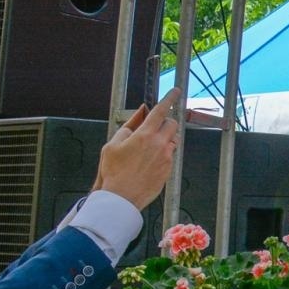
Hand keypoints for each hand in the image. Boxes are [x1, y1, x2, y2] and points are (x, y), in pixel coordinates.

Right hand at [95, 88, 180, 209]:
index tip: (175, 91)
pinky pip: (170, 154)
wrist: (121, 197)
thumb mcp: (112, 145)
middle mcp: (160, 143)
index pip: (161, 110)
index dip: (169, 98)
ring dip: (164, 138)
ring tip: (148, 148)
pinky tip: (149, 161)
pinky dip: (163, 153)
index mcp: (145, 135)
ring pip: (173, 139)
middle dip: (165, 122)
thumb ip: (128, 126)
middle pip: (172, 124)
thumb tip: (140, 113)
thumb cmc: (114, 172)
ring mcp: (167, 156)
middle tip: (153, 128)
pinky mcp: (169, 168)